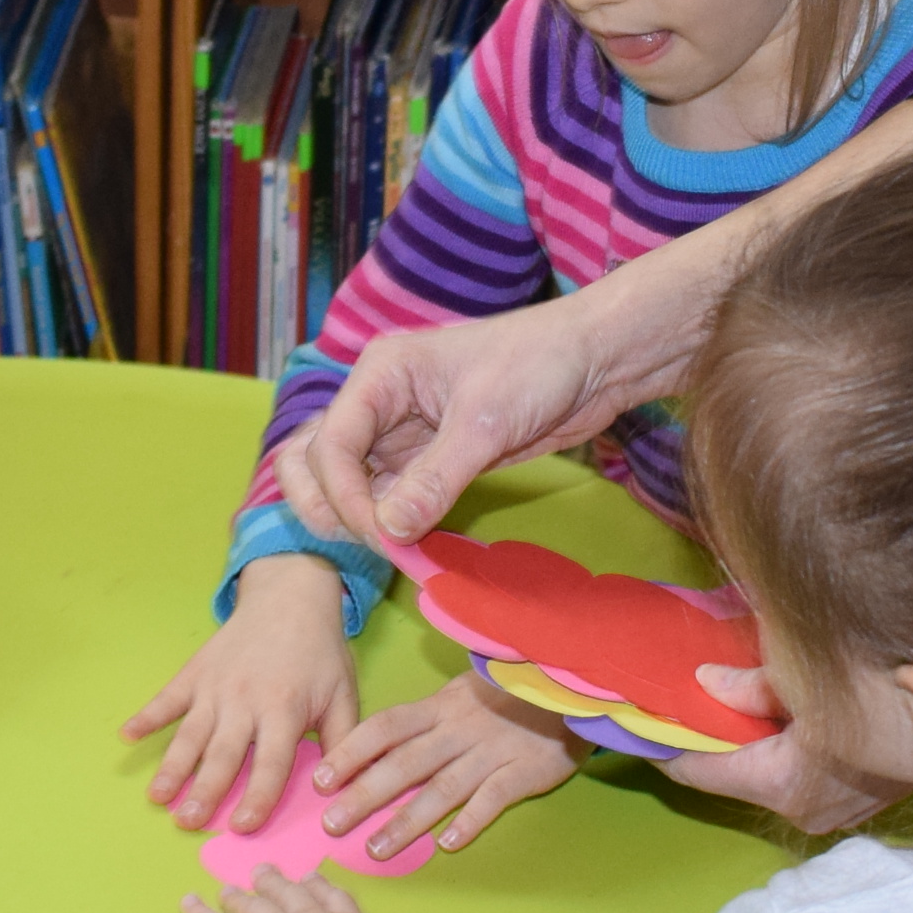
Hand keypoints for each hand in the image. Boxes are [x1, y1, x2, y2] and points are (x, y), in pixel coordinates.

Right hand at [126, 559, 362, 831]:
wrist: (290, 597)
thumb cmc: (319, 653)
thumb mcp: (343, 695)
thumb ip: (341, 742)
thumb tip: (338, 788)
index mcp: (285, 710)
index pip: (271, 763)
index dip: (258, 797)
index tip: (241, 826)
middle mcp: (246, 701)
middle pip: (223, 755)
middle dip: (204, 791)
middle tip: (187, 823)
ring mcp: (215, 687)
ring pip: (191, 734)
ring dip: (173, 767)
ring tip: (157, 797)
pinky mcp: (195, 673)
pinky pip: (167, 698)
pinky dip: (146, 716)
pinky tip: (126, 735)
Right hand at [276, 289, 630, 555]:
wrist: (596, 360)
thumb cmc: (540, 365)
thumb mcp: (486, 421)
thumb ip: (434, 478)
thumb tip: (389, 531)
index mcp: (379, 375)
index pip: (327, 444)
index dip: (343, 497)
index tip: (380, 535)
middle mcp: (379, 404)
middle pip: (317, 463)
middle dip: (333, 508)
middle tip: (377, 544)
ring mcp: (402, 435)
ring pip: (349, 485)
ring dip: (360, 521)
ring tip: (394, 552)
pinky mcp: (430, 460)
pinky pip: (391, 498)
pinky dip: (393, 524)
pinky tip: (413, 548)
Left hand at [319, 674, 577, 854]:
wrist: (569, 686)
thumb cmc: (508, 696)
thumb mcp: (462, 694)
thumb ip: (426, 721)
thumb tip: (376, 750)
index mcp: (440, 707)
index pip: (385, 728)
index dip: (351, 752)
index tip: (321, 779)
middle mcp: (459, 729)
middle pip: (404, 763)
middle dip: (365, 794)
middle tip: (332, 823)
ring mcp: (492, 750)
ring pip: (442, 787)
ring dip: (407, 820)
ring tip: (377, 848)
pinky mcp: (525, 769)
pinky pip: (494, 796)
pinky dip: (472, 819)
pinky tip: (450, 843)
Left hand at [649, 674, 912, 836]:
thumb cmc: (884, 686)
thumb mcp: (803, 672)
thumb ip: (746, 684)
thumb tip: (706, 684)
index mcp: (780, 785)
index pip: (699, 771)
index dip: (664, 743)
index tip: (637, 720)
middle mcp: (803, 811)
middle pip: (735, 773)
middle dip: (711, 737)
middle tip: (683, 697)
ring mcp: (838, 811)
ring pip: (772, 773)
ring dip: (751, 741)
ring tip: (727, 699)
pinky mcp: (864, 797)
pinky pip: (805, 771)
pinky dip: (787, 746)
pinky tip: (783, 712)